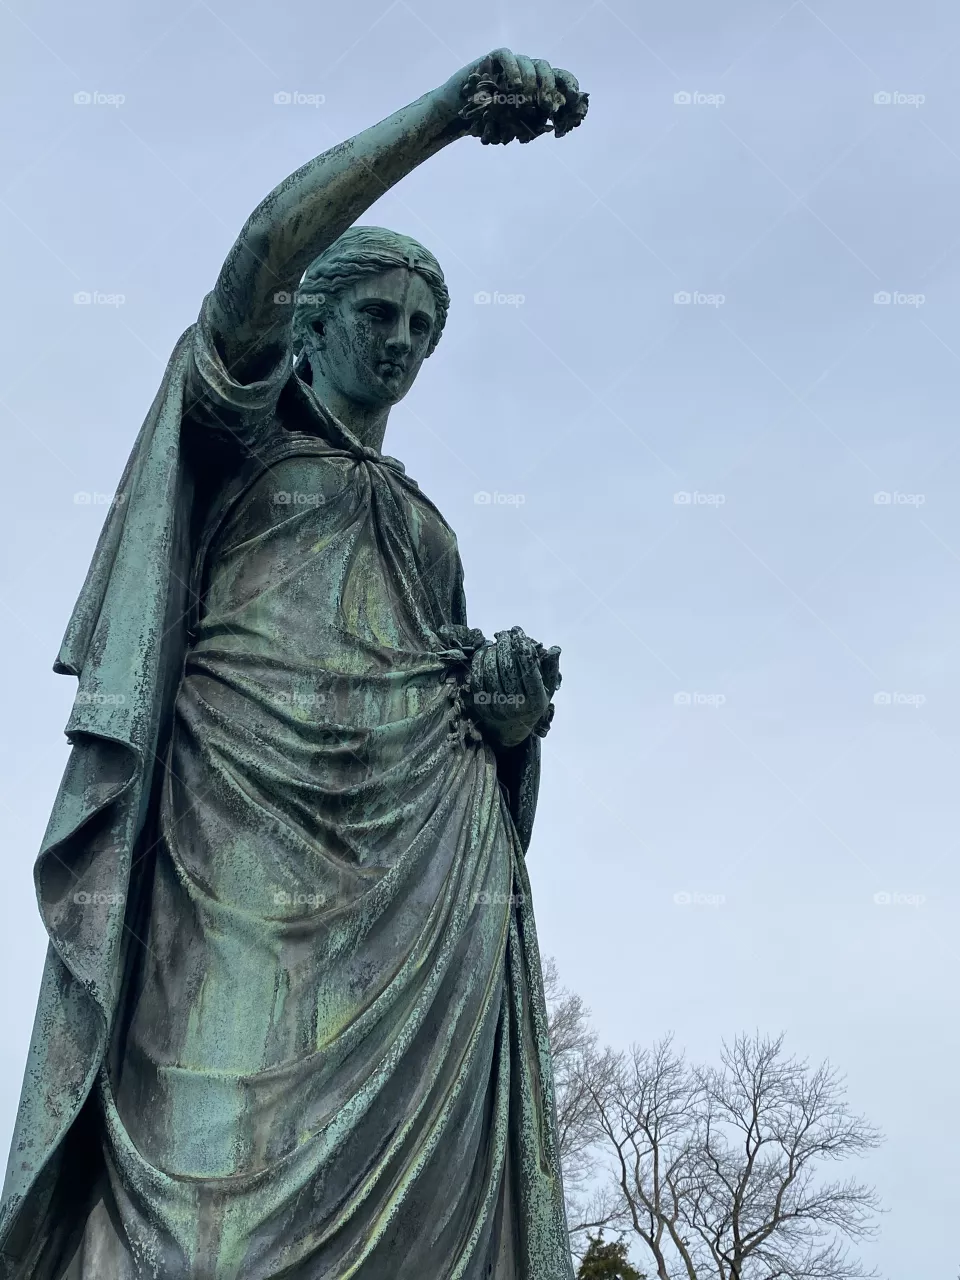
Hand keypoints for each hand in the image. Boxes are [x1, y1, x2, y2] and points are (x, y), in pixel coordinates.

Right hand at [443, 49, 587, 144]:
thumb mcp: (515, 127)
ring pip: (529, 63)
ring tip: (526, 99)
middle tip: (546, 104)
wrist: (461, 115)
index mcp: (536, 86)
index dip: (569, 85)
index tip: (573, 98)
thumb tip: (552, 126)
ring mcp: (511, 64)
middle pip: (546, 68)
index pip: (559, 78)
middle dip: (550, 86)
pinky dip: (513, 69)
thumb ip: (533, 125)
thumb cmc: (489, 122)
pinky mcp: (493, 59)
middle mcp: (526, 72)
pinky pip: (507, 56)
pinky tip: (514, 85)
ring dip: (531, 81)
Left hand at [469, 627, 561, 746]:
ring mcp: (497, 707)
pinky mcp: (482, 706)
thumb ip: (550, 669)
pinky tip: (484, 652)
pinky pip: (477, 678)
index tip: (518, 631)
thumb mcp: (546, 690)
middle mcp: (517, 705)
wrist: (509, 731)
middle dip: (505, 645)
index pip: (529, 668)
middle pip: (508, 668)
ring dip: (492, 652)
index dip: (522, 646)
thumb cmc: (531, 704)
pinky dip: (479, 661)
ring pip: (491, 671)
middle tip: (504, 633)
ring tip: (495, 643)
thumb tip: (554, 649)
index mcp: (536, 699)